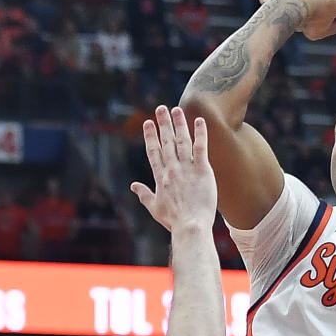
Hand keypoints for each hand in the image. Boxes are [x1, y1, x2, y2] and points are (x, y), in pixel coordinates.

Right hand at [131, 105, 217, 231]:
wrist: (190, 227)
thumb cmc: (174, 221)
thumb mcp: (155, 208)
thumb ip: (144, 195)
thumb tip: (133, 186)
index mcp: (160, 177)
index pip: (153, 152)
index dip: (150, 136)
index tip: (148, 123)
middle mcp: (172, 169)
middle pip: (166, 142)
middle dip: (163, 123)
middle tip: (161, 108)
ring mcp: (187, 169)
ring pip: (182, 141)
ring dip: (179, 124)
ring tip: (176, 110)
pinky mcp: (203, 171)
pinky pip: (201, 148)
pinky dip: (200, 133)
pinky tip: (199, 121)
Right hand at [261, 0, 335, 41]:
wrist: (286, 6)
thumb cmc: (313, 7)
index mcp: (317, 30)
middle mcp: (303, 26)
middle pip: (316, 21)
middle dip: (322, 15)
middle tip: (331, 7)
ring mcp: (288, 18)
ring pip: (294, 11)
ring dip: (297, 6)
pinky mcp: (274, 8)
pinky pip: (271, 0)